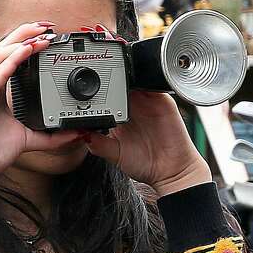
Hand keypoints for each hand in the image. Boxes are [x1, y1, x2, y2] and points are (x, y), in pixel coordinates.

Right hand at [0, 22, 82, 202]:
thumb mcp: (26, 140)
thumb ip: (48, 136)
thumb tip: (73, 133)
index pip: (8, 58)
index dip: (25, 43)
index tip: (46, 36)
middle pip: (3, 48)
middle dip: (25, 33)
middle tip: (47, 25)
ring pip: (0, 54)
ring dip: (22, 41)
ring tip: (41, 32)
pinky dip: (13, 59)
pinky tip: (27, 50)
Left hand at [83, 91, 210, 196]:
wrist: (171, 170)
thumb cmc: (145, 164)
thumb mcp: (115, 154)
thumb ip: (98, 144)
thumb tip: (81, 134)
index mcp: (122, 116)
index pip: (107, 98)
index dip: (98, 94)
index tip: (85, 94)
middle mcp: (135, 107)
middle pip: (120, 85)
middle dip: (109, 83)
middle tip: (97, 82)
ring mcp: (150, 102)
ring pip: (135, 82)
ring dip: (126, 82)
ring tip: (115, 84)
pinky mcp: (164, 102)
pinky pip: (154, 86)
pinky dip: (145, 84)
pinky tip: (136, 90)